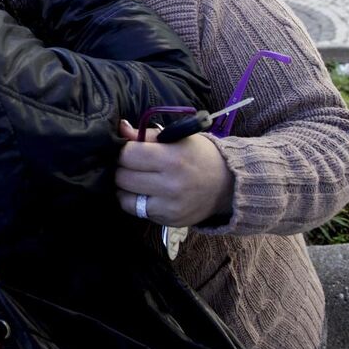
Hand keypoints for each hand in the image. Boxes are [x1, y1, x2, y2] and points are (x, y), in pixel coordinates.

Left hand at [115, 120, 233, 226]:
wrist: (228, 185)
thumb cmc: (199, 155)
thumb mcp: (178, 137)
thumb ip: (146, 134)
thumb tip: (121, 128)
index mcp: (172, 159)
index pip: (128, 155)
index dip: (122, 151)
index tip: (126, 149)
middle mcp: (170, 185)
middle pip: (122, 177)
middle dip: (121, 168)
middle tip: (130, 164)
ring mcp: (170, 207)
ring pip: (124, 197)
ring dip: (124, 187)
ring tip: (135, 179)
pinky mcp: (169, 221)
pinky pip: (137, 211)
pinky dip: (135, 201)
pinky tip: (145, 192)